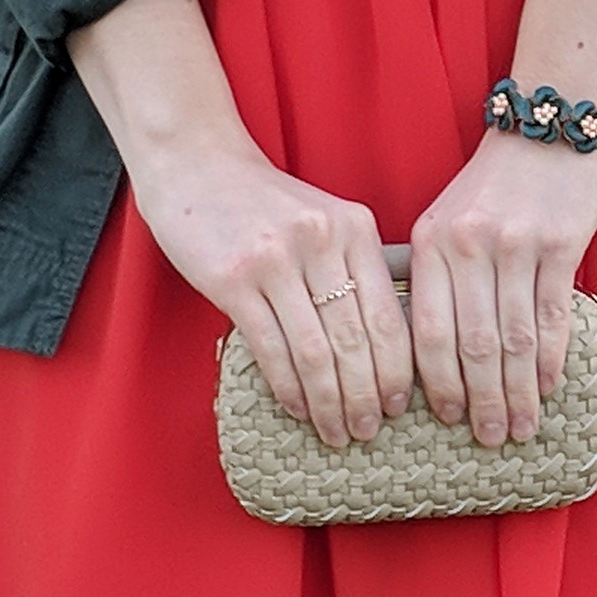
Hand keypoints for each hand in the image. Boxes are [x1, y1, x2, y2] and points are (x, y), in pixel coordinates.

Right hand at [131, 136, 415, 445]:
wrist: (197, 164)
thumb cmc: (264, 203)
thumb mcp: (325, 219)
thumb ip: (354, 267)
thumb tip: (386, 345)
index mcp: (354, 228)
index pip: (388, 316)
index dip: (396, 370)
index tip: (399, 405)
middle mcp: (321, 243)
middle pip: (356, 340)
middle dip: (366, 397)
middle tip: (369, 432)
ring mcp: (276, 261)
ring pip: (316, 352)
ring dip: (329, 403)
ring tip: (337, 433)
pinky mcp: (233, 279)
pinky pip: (270, 348)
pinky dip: (288, 387)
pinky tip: (296, 409)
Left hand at [406, 132, 596, 443]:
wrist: (548, 133)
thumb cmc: (491, 188)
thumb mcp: (443, 221)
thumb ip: (431, 280)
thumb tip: (424, 360)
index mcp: (432, 243)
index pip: (426, 330)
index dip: (436, 383)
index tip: (444, 418)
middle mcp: (470, 246)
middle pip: (473, 344)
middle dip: (481, 401)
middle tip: (489, 438)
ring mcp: (517, 246)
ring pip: (515, 338)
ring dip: (519, 391)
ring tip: (522, 426)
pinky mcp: (561, 245)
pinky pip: (553, 316)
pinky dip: (551, 358)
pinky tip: (548, 386)